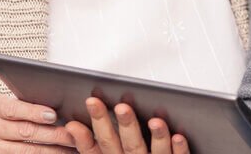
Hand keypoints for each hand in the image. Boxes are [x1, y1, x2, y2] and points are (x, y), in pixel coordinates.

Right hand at [0, 94, 75, 152]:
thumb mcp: (10, 107)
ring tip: (72, 149)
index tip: (53, 116)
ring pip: (28, 151)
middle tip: (74, 135)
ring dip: (53, 151)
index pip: (14, 108)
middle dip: (54, 134)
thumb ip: (28, 105)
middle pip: (26, 131)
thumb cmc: (4, 119)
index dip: (34, 112)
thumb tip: (62, 104)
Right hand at [66, 97, 190, 153]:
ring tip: (156, 122)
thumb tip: (72, 128)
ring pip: (156, 153)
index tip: (91, 102)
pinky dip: (179, 149)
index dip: (97, 124)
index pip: (102, 145)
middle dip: (125, 126)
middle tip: (122, 107)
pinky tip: (178, 137)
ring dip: (157, 137)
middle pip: (129, 146)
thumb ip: (89, 148)